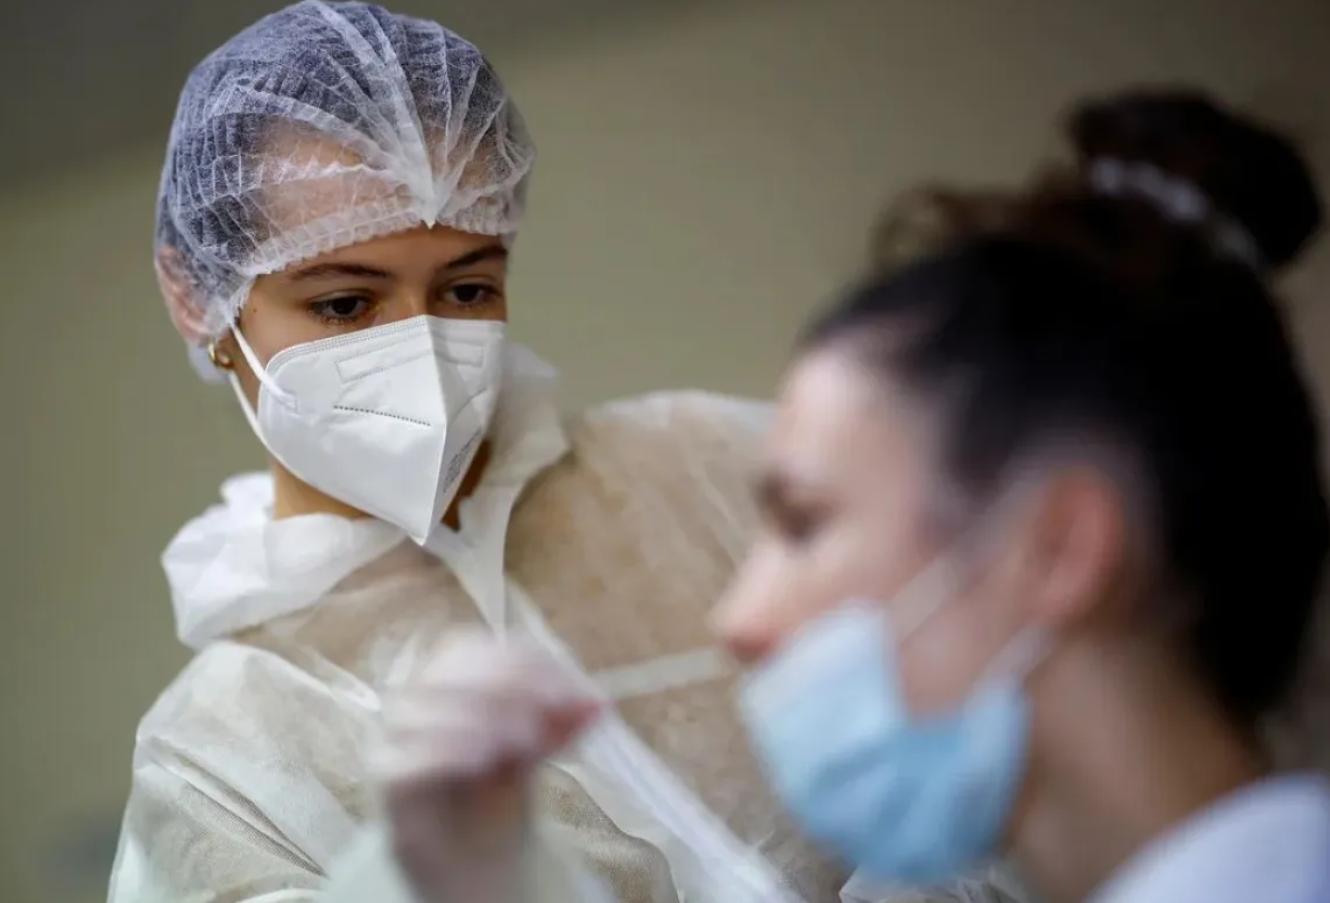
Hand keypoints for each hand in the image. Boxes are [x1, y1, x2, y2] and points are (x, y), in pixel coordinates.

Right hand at [373, 629, 601, 902]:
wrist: (473, 857)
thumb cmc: (498, 788)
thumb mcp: (537, 746)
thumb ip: (561, 722)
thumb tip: (598, 704)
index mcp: (446, 676)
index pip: (473, 646)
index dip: (524, 661)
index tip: (570, 692)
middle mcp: (413, 697)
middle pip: (448, 670)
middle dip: (508, 684)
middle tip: (553, 711)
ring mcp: (393, 738)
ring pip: (424, 709)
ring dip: (482, 716)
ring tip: (526, 742)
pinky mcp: (389, 783)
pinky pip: (407, 759)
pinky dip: (447, 751)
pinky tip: (483, 760)